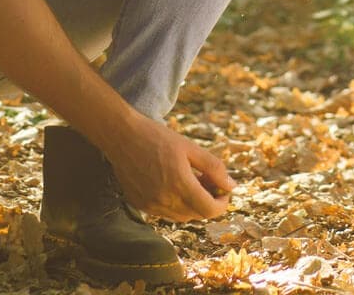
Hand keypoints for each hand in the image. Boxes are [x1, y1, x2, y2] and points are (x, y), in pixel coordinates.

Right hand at [102, 114, 234, 221]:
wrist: (122, 136)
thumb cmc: (157, 138)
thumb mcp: (190, 147)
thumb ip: (214, 168)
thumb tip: (232, 186)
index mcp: (180, 184)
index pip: (210, 210)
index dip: (222, 204)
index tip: (224, 191)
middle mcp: (165, 200)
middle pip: (197, 214)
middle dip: (209, 201)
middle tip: (208, 180)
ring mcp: (151, 205)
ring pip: (182, 216)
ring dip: (193, 204)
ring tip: (192, 181)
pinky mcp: (140, 205)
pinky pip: (165, 213)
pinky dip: (176, 205)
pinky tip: (174, 185)